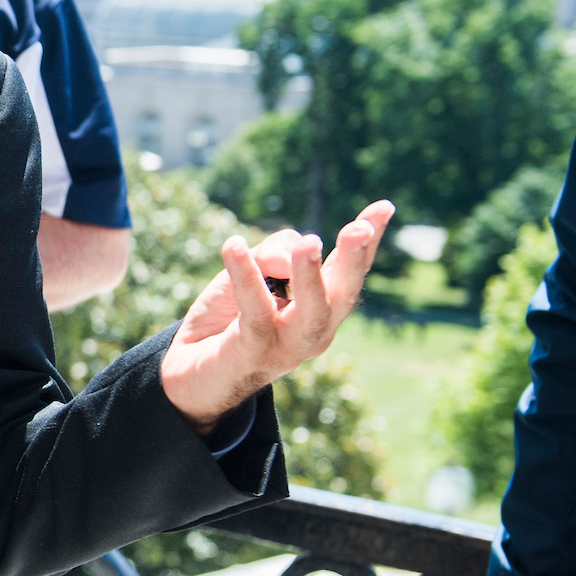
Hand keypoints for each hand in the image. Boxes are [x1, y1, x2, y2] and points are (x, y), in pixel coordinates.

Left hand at [158, 202, 394, 431]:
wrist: (190, 369)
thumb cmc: (228, 317)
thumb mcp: (254, 273)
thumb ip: (274, 255)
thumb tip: (291, 251)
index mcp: (323, 309)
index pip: (350, 270)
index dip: (368, 240)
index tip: (385, 206)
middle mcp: (316, 330)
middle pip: (343, 293)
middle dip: (354, 259)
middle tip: (359, 229)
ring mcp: (289, 345)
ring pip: (311, 310)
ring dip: (310, 275)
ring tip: (309, 243)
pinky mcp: (255, 350)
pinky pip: (254, 309)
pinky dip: (244, 275)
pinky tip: (232, 245)